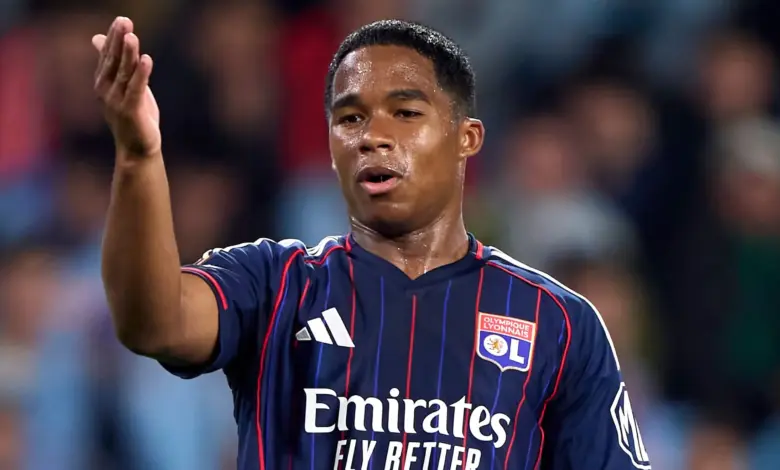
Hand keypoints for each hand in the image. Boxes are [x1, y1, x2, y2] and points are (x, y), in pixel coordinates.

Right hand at [93, 17, 160, 158]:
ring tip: (132, 36)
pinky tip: (146, 59)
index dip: (114, 38)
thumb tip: (98, 38)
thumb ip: (116, 63)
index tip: (121, 20)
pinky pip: (136, 89)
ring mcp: (117, 101)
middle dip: (119, 40)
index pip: (108, 56)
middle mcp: (106, 91)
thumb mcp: (123, 86)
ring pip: (124, 73)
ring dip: (128, 54)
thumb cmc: (133, 117)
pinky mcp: (131, 111)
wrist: (138, 150)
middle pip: (113, 61)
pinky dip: (141, 74)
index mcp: (103, 83)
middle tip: (124, 21)